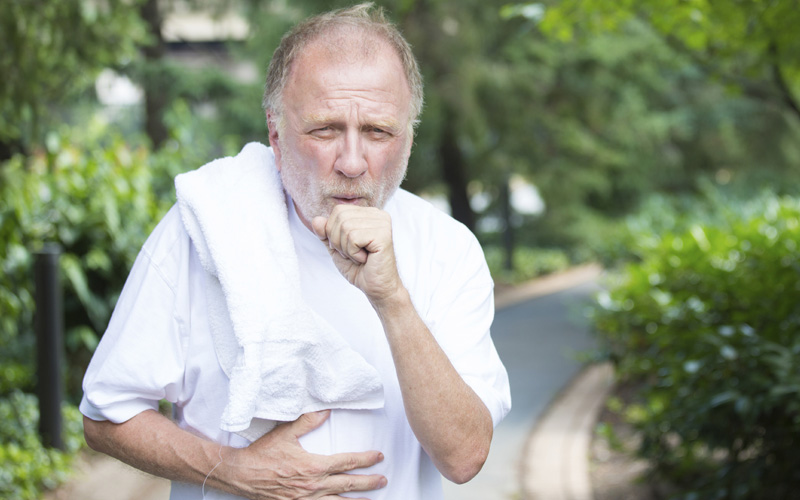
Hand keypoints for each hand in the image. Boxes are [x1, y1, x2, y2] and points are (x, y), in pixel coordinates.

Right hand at [225, 410, 386, 498]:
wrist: (241, 474)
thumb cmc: (262, 454)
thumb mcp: (285, 433)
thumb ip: (308, 421)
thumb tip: (325, 409)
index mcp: (313, 466)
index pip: (346, 462)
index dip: (365, 459)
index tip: (378, 456)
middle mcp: (313, 486)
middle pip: (349, 485)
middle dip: (369, 482)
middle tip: (384, 479)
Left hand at [312, 205, 402, 303]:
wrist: (376, 288)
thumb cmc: (359, 268)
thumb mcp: (337, 248)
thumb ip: (325, 233)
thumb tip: (316, 220)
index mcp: (368, 213)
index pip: (338, 210)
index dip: (333, 232)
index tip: (348, 248)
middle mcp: (378, 214)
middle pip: (340, 218)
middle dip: (338, 241)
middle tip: (353, 254)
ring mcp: (382, 223)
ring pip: (345, 227)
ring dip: (347, 249)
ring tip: (360, 257)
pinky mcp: (383, 235)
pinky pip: (353, 238)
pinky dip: (353, 253)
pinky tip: (365, 259)